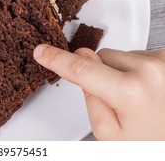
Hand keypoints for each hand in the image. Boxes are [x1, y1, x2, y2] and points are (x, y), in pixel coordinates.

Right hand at [34, 44, 164, 139]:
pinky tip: (146, 89)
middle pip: (101, 57)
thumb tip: (82, 63)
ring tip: (136, 97)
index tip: (42, 51)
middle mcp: (150, 71)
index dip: (56, 59)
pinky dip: (136, 69)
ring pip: (119, 55)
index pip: (81, 69)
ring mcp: (162, 62)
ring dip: (120, 71)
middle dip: (100, 73)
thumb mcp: (109, 131)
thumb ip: (90, 97)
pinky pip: (138, 55)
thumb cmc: (150, 143)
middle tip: (115, 99)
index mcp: (130, 92)